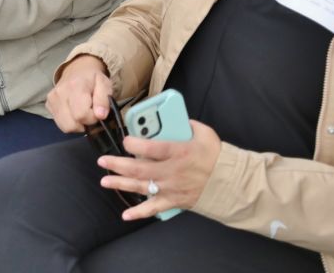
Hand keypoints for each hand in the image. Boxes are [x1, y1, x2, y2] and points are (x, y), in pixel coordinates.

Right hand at [45, 54, 112, 132]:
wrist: (77, 69)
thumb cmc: (93, 78)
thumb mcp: (105, 85)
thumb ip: (104, 100)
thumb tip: (100, 116)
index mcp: (75, 86)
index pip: (81, 115)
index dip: (92, 118)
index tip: (97, 112)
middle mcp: (60, 93)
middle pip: (71, 125)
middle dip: (84, 124)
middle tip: (90, 113)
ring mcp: (52, 99)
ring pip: (65, 127)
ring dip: (76, 124)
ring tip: (82, 113)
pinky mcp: (48, 104)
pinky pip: (59, 123)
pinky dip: (69, 121)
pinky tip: (73, 111)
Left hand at [97, 120, 222, 220]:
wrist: (230, 181)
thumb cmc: (215, 155)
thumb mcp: (202, 132)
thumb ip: (184, 124)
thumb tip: (169, 117)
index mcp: (178, 152)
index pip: (150, 149)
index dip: (133, 145)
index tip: (124, 140)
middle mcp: (171, 172)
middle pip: (138, 169)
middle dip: (117, 164)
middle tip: (102, 161)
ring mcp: (171, 188)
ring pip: (141, 187)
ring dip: (120, 184)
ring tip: (105, 180)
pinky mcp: (174, 200)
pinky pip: (154, 208)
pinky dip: (139, 213)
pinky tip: (126, 215)